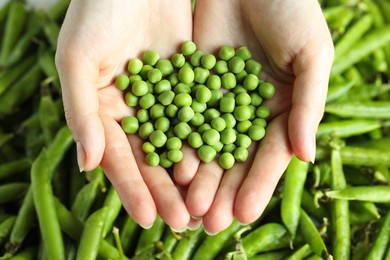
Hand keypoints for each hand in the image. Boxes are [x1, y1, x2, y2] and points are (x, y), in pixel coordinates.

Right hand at [55, 0, 192, 229]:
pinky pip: (205, 113)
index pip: (120, 157)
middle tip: (183, 223)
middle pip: (154, 157)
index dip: (132, 188)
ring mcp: (168, 97)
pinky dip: (213, 136)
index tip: (146, 219)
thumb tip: (89, 166)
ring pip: (182, 142)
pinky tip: (226, 162)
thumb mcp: (79, 59)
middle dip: (167, 190)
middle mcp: (138, 110)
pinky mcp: (193, 80)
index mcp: (105, 111)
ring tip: (207, 204)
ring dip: (194, 173)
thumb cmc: (96, 12)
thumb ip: (81, 112)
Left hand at [176, 0, 333, 233]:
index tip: (242, 214)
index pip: (268, 156)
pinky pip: (181, 116)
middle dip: (221, 190)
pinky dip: (175, 140)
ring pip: (204, 144)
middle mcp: (247, 111)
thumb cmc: (294, 10)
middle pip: (233, 158)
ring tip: (186, 206)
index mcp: (280, 110)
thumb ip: (308, 105)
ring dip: (196, 176)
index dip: (257, 185)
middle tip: (208, 223)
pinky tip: (166, 165)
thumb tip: (306, 157)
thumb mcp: (312, 54)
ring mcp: (217, 99)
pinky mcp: (191, 83)